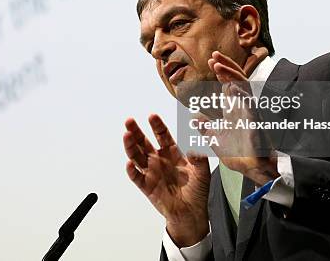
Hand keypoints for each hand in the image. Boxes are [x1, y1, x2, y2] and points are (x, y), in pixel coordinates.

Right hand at [123, 114, 210, 246]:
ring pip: (137, 157)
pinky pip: (137, 177)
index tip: (152, 116)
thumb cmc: (197, 190)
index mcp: (171, 153)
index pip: (162, 135)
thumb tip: (197, 140)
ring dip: (130, 146)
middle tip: (130, 121)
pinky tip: (130, 164)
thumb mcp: (202, 169)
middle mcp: (159, 160)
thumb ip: (199, 154)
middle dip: (136, 131)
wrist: (192, 213)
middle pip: (144, 142)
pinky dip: (132, 171)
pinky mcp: (147, 186)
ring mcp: (151, 172)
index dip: (157, 125)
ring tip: (127, 136)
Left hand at [201, 47, 278, 184]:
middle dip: (226, 67)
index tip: (210, 61)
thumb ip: (206, 127)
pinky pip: (250, 106)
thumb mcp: (216, 138)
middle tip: (214, 56)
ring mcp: (250, 114)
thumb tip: (194, 118)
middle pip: (237, 80)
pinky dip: (241, 96)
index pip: (228, 84)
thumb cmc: (239, 154)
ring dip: (231, 76)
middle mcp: (243, 107)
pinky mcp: (255, 124)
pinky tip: (232, 87)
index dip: (221, 72)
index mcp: (234, 109)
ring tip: (219, 66)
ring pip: (244, 88)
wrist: (252, 170)